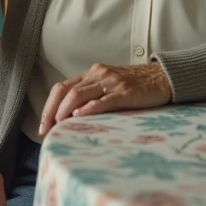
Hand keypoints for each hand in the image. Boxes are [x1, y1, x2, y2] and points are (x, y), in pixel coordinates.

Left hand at [38, 62, 172, 135]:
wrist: (163, 78)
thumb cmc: (135, 85)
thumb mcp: (109, 85)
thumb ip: (93, 94)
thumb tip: (72, 117)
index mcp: (91, 74)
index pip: (62, 88)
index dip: (49, 106)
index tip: (43, 125)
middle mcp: (97, 74)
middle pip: (65, 91)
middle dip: (51, 112)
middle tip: (45, 131)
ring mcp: (110, 82)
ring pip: (79, 94)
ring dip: (64, 112)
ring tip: (58, 127)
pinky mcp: (125, 92)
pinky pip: (102, 100)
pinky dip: (88, 108)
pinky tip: (79, 117)